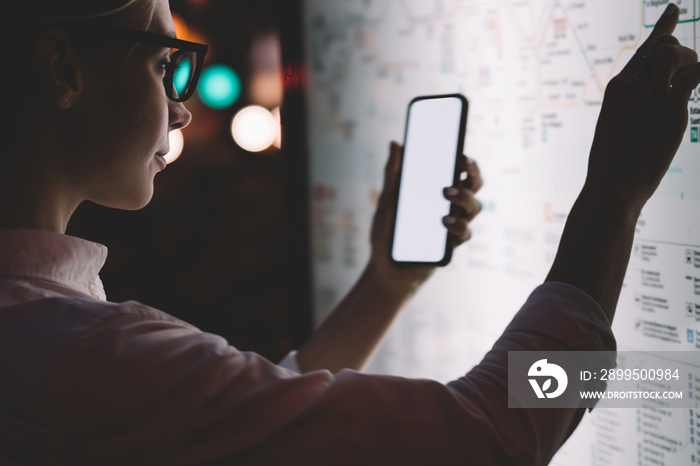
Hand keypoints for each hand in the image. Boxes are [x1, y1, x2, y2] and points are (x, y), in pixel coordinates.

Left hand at [367, 141, 482, 297]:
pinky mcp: (451, 246)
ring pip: (475, 207)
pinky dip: (457, 225)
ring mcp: (454, 226)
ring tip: (446, 192)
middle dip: (472, 173)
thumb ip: (393, 175)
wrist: (384, 269)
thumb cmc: (387, 234)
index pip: (460, 172)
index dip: (466, 160)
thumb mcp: (386, 202)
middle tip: (461, 164)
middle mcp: (451, 208)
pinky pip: (464, 233)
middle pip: (475, 185)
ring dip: (464, 196)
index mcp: (438, 193)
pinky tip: (444, 221)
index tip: (460, 149)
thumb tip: (395, 143)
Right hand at [586, 3, 699, 206]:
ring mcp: (648, 94)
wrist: (610, 187)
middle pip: (663, 46)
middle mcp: (631, 85)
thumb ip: (632, 109)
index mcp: (617, 89)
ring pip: (675, 53)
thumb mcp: (617, 131)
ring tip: (689, 87)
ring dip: (691, 63)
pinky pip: (695, 73)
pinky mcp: (669, 108)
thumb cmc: (613, 167)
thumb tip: (646, 105)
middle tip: (688, 79)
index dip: (663, 26)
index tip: (674, 8)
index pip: (644, 48)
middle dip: (682, 53)